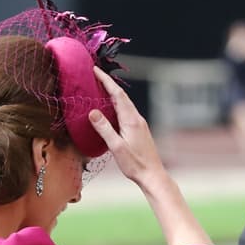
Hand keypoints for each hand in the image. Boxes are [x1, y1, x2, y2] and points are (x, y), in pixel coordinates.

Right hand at [88, 67, 165, 187]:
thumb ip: (104, 128)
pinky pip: (126, 112)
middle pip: (121, 96)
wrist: (152, 175)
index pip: (117, 94)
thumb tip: (92, 112)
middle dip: (108, 84)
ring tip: (100, 88)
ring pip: (124, 103)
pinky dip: (117, 105)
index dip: (106, 81)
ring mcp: (139, 124)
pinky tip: (111, 109)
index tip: (95, 70)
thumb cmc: (134, 163)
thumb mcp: (116, 147)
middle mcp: (137, 118)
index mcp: (131, 120)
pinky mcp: (139, 130)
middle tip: (95, 75)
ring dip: (112, 94)